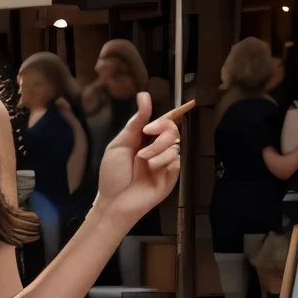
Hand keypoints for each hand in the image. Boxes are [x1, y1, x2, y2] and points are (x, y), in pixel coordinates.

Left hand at [96, 92, 188, 227]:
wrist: (114, 201)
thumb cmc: (113, 174)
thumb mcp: (120, 144)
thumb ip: (135, 122)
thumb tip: (144, 97)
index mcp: (144, 139)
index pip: (163, 122)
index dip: (172, 113)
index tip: (185, 104)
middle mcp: (157, 148)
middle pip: (172, 128)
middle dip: (160, 128)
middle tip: (146, 133)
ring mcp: (166, 162)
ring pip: (175, 142)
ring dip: (156, 148)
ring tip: (142, 161)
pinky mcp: (173, 175)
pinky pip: (177, 158)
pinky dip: (162, 160)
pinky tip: (151, 169)